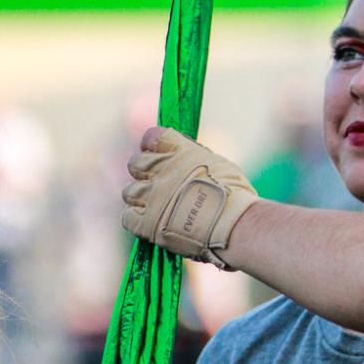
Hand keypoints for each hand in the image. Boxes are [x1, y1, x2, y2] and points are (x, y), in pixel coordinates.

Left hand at [121, 126, 257, 268]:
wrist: (234, 225)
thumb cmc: (235, 196)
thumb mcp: (219, 164)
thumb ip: (195, 158)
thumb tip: (185, 158)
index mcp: (179, 150)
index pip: (152, 137)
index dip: (153, 147)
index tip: (159, 156)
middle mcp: (161, 169)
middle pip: (135, 164)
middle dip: (144, 174)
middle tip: (159, 186)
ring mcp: (151, 196)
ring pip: (129, 191)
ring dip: (140, 199)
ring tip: (158, 209)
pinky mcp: (146, 223)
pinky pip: (127, 217)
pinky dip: (136, 220)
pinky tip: (151, 224)